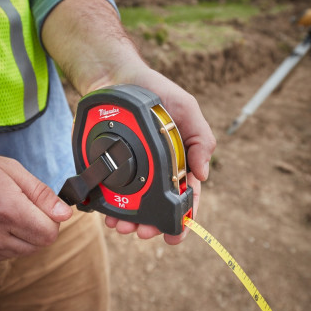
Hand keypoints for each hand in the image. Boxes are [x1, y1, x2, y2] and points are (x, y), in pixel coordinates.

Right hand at [0, 150, 72, 273]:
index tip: (38, 207)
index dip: (50, 219)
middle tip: (13, 207)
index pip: (50, 234)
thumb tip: (65, 213)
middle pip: (36, 246)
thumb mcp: (7, 168)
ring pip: (15, 253)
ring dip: (13, 237)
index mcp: (7, 210)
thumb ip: (40, 193)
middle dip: (34, 228)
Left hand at [102, 67, 215, 244]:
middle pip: (157, 206)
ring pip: (132, 204)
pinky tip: (107, 214)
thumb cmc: (157, 92)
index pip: (186, 195)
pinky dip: (109, 207)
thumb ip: (200, 139)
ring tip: (123, 227)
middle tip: (144, 232)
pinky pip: (110, 191)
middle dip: (152, 224)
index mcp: (179, 160)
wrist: (116, 76)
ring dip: (130, 221)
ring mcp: (132, 169)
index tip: (176, 234)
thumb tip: (203, 174)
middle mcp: (156, 169)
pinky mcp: (109, 164)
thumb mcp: (187, 109)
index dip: (184, 217)